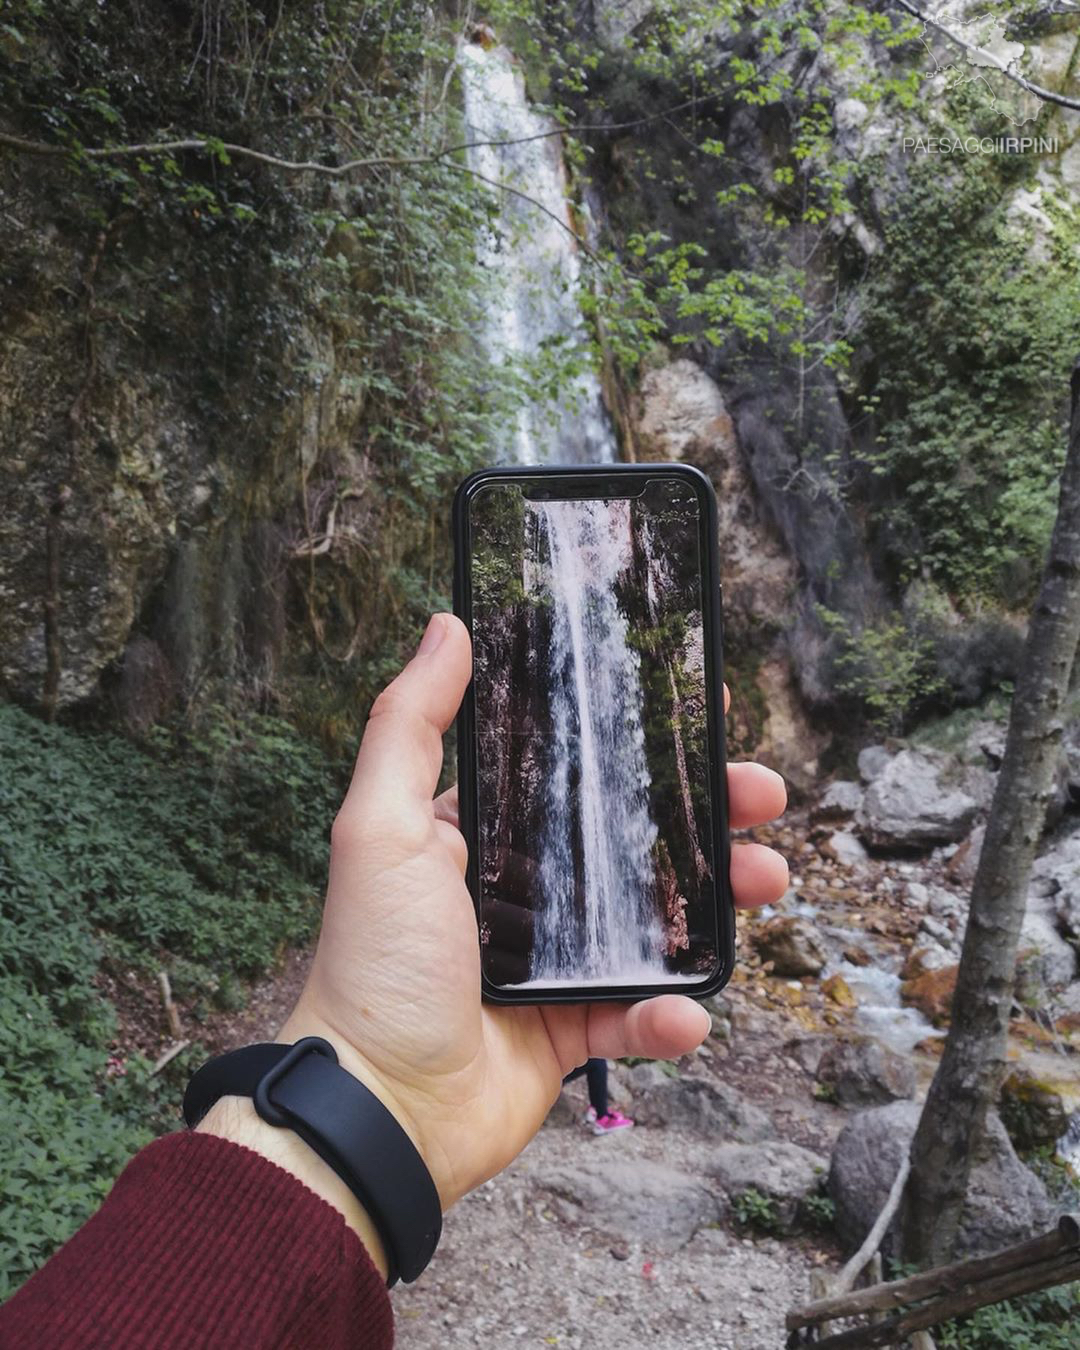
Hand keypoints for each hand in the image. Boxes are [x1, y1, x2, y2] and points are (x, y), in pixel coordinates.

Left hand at [206, 613, 787, 1268]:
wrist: (375, 1108)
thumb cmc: (373, 961)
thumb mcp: (380, 825)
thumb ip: (412, 724)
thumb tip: (447, 626)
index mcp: (480, 839)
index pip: (571, 776)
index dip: (635, 749)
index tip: (698, 722)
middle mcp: (520, 894)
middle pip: (631, 843)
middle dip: (704, 818)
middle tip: (762, 798)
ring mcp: (550, 964)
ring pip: (653, 922)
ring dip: (717, 903)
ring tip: (767, 884)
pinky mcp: (571, 1031)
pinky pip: (639, 1015)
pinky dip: (670, 1013)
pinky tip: (685, 1008)